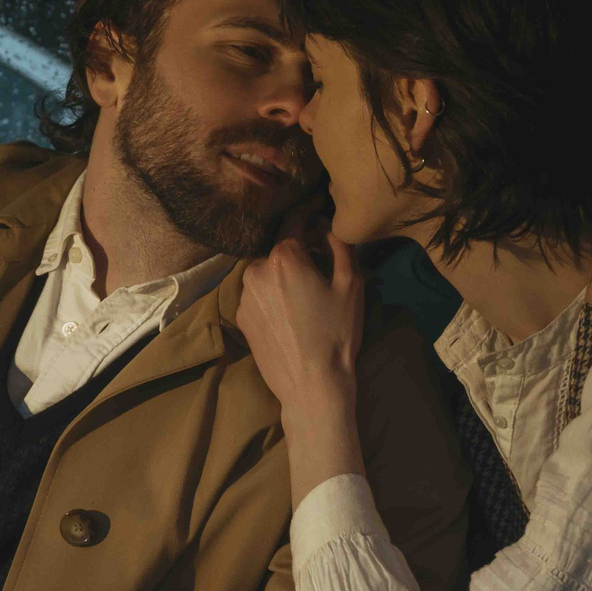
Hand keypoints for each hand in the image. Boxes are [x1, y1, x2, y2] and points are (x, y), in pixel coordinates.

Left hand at [236, 223, 362, 419]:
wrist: (312, 385)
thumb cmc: (336, 333)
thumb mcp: (351, 284)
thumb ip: (339, 245)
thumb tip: (326, 225)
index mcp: (283, 258)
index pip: (294, 221)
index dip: (308, 212)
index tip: (317, 205)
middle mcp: (255, 270)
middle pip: (280, 251)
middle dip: (299, 252)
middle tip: (321, 265)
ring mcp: (243, 296)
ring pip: (267, 273)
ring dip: (284, 276)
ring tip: (306, 296)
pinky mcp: (240, 317)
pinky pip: (259, 295)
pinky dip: (273, 296)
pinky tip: (291, 315)